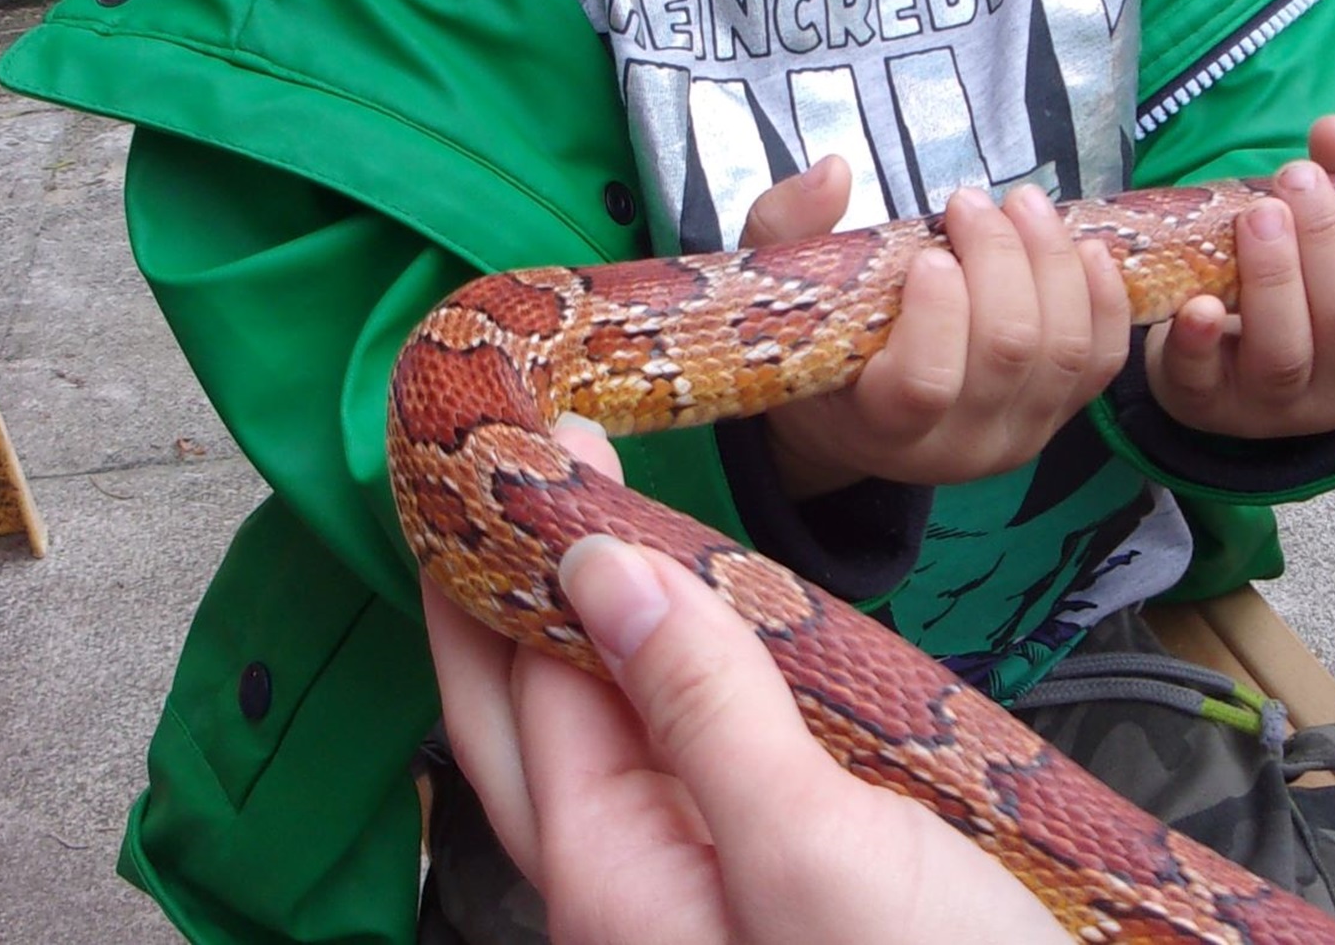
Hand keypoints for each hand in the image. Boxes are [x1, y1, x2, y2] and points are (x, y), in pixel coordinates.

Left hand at [422, 420, 1064, 944]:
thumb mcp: (815, 844)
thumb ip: (701, 706)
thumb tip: (596, 566)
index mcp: (613, 881)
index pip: (527, 688)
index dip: (522, 556)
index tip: (539, 442)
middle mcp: (632, 890)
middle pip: (532, 719)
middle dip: (519, 587)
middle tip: (550, 459)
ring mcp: (696, 893)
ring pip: (611, 737)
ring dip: (599, 623)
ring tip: (609, 519)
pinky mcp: (770, 887)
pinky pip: (689, 765)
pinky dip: (676, 676)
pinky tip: (704, 634)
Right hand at [743, 158, 1131, 496]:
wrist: (858, 413)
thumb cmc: (815, 340)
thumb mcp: (775, 287)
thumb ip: (787, 226)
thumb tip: (833, 170)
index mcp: (878, 425)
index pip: (924, 386)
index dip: (938, 315)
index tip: (928, 251)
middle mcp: (956, 447)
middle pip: (1007, 352)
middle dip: (1000, 258)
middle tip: (969, 202)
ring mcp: (1016, 435)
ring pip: (1065, 350)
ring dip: (1052, 263)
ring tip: (1023, 204)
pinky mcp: (1059, 416)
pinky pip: (1103, 361)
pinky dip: (1104, 299)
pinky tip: (1085, 247)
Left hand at [1144, 115, 1334, 437]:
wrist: (1231, 363)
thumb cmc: (1307, 281)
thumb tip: (1334, 130)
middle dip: (1325, 244)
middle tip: (1298, 179)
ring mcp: (1280, 400)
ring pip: (1284, 354)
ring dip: (1271, 279)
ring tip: (1256, 214)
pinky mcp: (1212, 403)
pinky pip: (1203, 382)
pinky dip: (1197, 343)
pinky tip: (1195, 304)